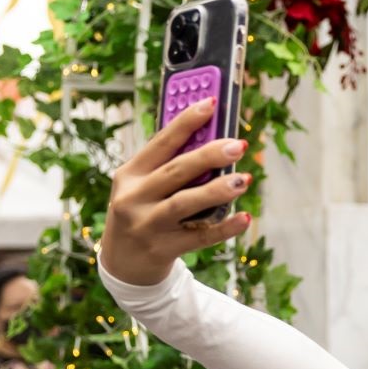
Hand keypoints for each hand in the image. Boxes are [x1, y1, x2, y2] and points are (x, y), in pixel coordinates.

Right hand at [101, 100, 250, 284]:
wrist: (123, 265)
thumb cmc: (141, 212)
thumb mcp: (141, 186)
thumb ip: (169, 165)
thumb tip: (213, 139)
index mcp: (129, 175)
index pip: (160, 143)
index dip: (186, 122)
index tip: (211, 104)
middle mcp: (134, 199)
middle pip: (175, 172)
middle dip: (209, 155)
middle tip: (238, 145)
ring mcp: (147, 226)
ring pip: (185, 203)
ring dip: (217, 190)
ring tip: (244, 179)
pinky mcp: (163, 249)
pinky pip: (200, 237)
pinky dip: (224, 227)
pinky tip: (244, 217)